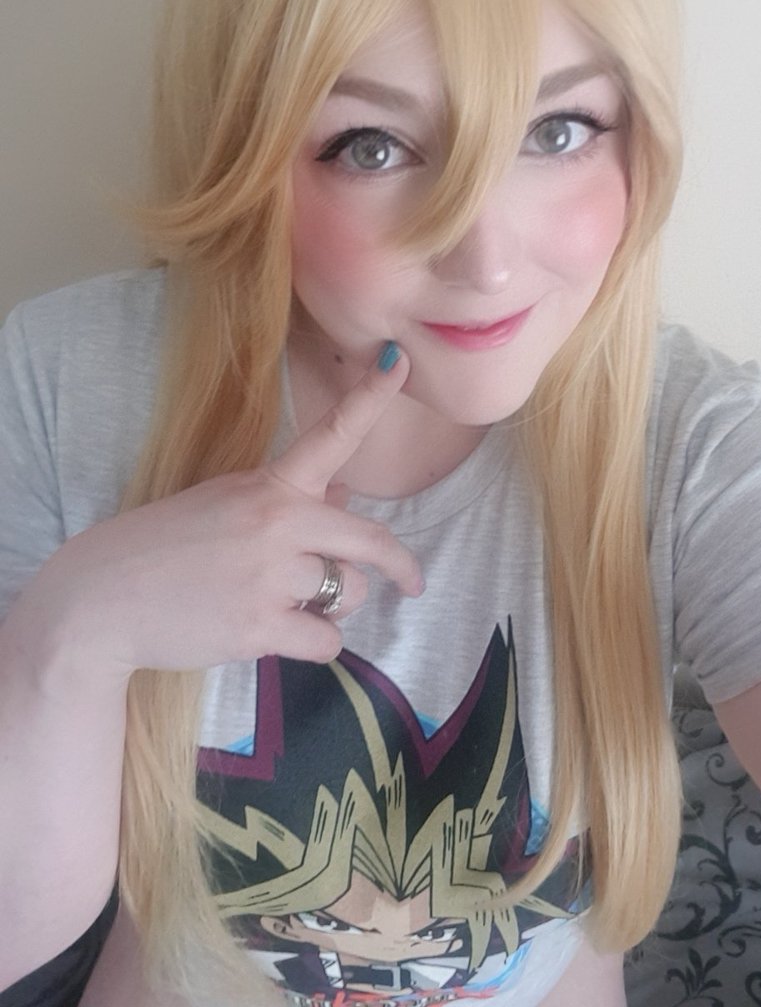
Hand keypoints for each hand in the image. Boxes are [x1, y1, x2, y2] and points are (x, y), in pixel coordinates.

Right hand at [13, 347, 421, 679]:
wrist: (102, 598)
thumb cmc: (165, 545)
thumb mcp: (226, 503)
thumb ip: (289, 500)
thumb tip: (344, 491)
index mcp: (268, 484)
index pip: (330, 435)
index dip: (371, 397)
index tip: (402, 363)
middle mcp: (277, 523)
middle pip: (369, 540)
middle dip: (399, 564)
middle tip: (411, 581)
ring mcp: (269, 577)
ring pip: (349, 595)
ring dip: (333, 606)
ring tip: (291, 605)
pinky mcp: (259, 627)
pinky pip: (326, 641)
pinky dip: (314, 643)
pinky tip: (281, 633)